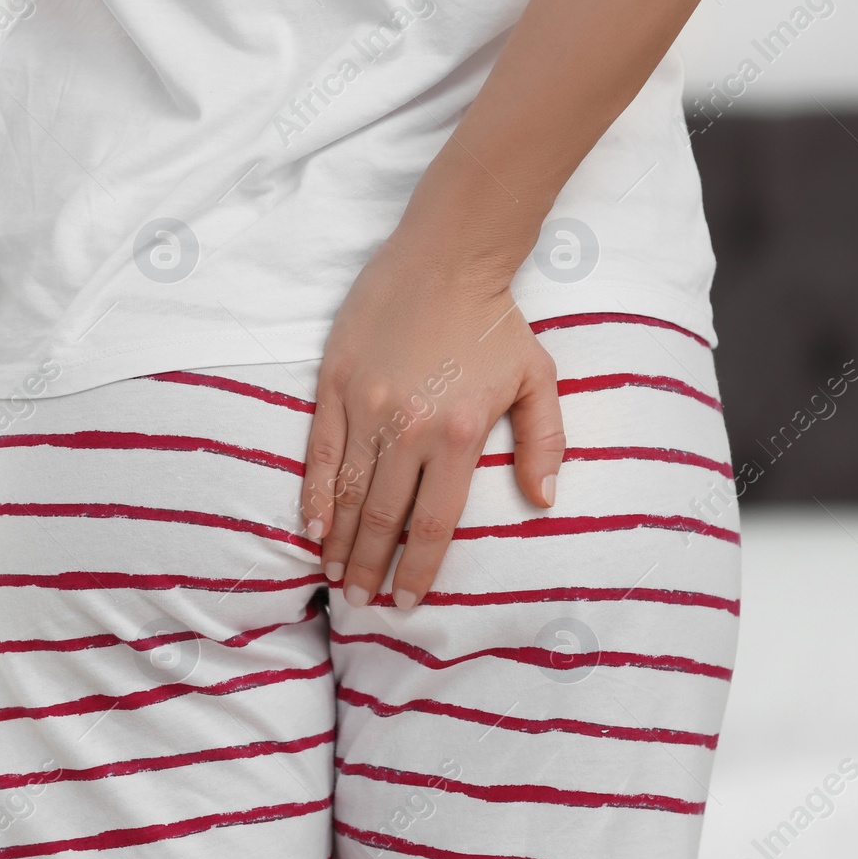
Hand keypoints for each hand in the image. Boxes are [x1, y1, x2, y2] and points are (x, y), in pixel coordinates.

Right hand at [302, 228, 564, 609]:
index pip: (434, 524)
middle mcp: (409, 428)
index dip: (418, 570)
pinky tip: (312, 526)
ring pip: (346, 492)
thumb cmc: (496, 321)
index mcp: (460, 435)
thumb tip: (543, 501)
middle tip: (362, 601)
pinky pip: (318, 451)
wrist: (447, 256)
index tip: (406, 601)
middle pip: (384, 518)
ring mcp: (367, 405)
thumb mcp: (538, 380)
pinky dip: (314, 493)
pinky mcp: (335, 382)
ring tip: (336, 576)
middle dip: (372, 568)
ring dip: (339, 542)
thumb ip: (545, 444)